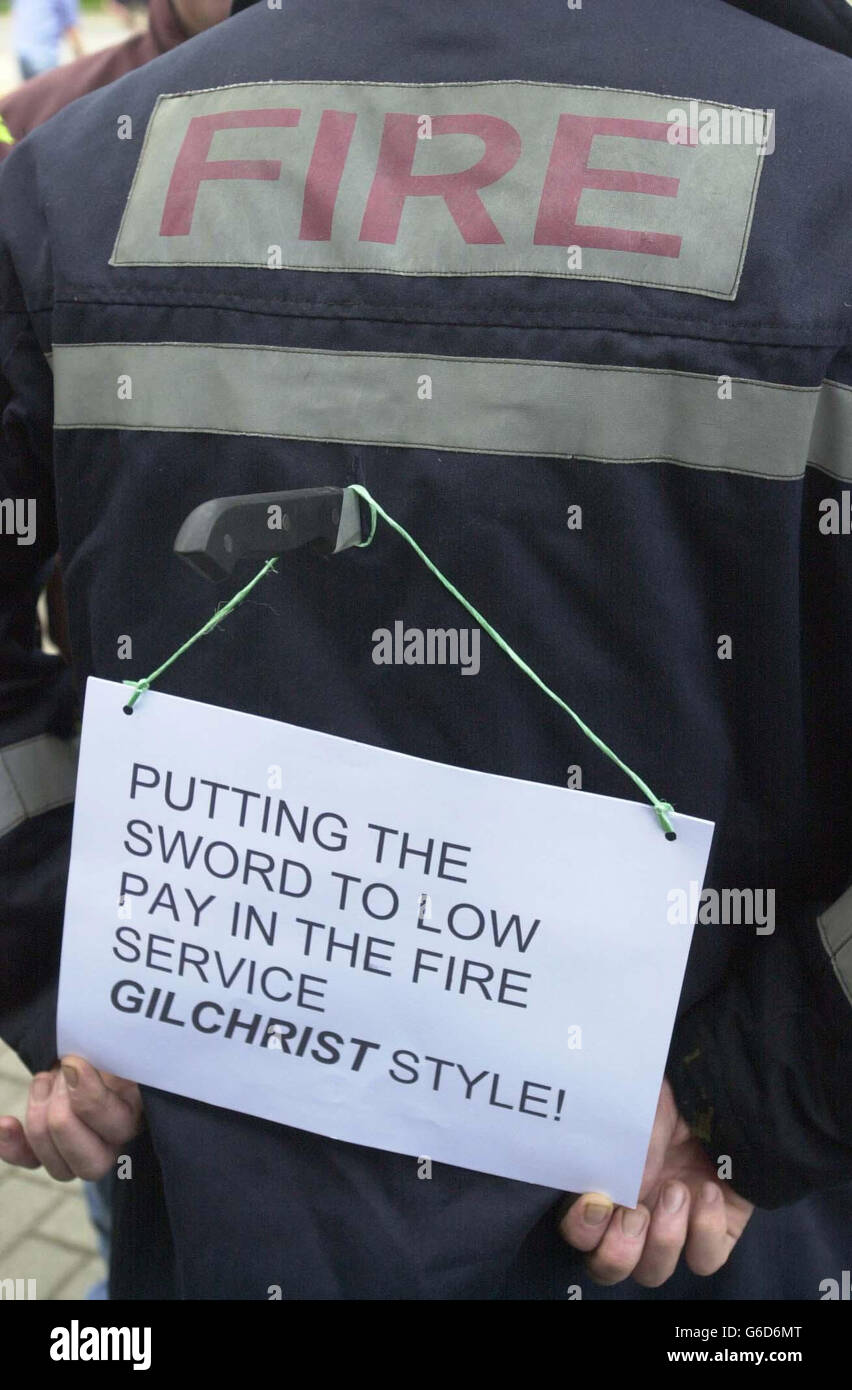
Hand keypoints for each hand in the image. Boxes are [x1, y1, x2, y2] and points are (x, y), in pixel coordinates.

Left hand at [0, 1056, 141, 1181]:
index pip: (117, 1127)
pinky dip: (11, 1144)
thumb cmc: (109, 1046)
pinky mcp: (49, 1152)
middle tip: (60, 1073)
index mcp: (135, 1118)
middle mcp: (111, 1147)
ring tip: (45, 1077)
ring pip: (50, 1160)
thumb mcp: (119, 1047)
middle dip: (62, 1112)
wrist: (93, 1048)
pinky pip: (28, 1160)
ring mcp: (76, 1155)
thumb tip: (81, 1064)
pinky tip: (5, 1122)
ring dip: (39, 1111)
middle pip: (87, 1161)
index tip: (72, 1063)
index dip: (89, 1096)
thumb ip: (115, 1053)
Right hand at [559, 1078, 753, 1286]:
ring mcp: (675, 1228)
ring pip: (654, 1272)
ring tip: (677, 1190)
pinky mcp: (715, 1233)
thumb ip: (623, 1154)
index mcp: (607, 1188)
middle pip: (609, 1269)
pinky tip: (708, 1191)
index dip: (582, 1229)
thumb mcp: (637, 1113)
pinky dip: (704, 1231)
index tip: (598, 1200)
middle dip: (618, 1250)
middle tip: (637, 1212)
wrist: (720, 1092)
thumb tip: (620, 1197)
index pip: (580, 1233)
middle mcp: (634, 1216)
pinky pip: (705, 1260)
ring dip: (662, 1240)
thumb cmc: (668, 1097)